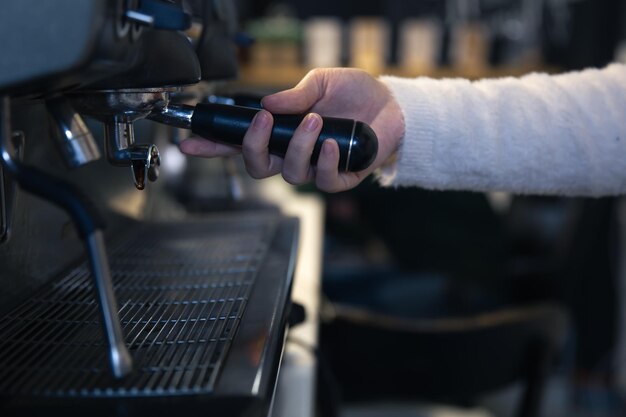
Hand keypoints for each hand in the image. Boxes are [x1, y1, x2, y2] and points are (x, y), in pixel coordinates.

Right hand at [179, 68, 404, 191]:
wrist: (392, 104)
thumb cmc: (355, 94)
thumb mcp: (321, 82)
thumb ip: (295, 95)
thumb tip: (269, 106)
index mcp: (281, 133)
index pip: (240, 144)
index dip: (213, 147)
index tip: (190, 143)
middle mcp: (293, 154)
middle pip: (257, 167)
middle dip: (253, 147)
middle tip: (265, 122)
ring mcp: (316, 168)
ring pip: (290, 174)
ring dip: (297, 148)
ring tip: (315, 122)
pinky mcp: (341, 178)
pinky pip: (324, 182)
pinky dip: (326, 163)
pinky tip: (332, 145)